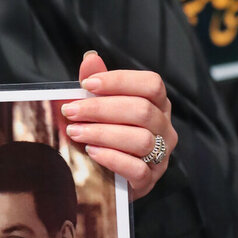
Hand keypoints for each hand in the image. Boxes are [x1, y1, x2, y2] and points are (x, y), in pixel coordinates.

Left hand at [61, 51, 176, 199]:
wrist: (108, 176)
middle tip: (71, 111)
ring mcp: (161, 156)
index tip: (87, 84)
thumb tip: (91, 59)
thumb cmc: (108, 135)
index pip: (151, 84)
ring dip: (103, 133)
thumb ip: (99, 83)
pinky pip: (137, 169)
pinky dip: (112, 158)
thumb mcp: (101, 107)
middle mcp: (165, 128)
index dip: (120, 81)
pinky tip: (91, 152)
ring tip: (76, 132)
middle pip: (142, 111)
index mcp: (159, 105)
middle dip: (101, 109)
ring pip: (140, 140)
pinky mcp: (150, 179)